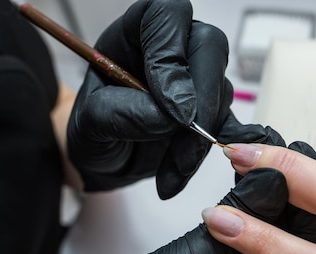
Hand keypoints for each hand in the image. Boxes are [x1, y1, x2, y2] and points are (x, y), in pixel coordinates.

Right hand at [22, 142, 315, 253]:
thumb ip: (243, 216)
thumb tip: (276, 172)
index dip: (305, 200)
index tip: (294, 156)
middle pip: (305, 248)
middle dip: (295, 198)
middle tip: (280, 154)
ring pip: (287, 244)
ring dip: (278, 204)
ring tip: (265, 166)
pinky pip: (266, 249)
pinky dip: (262, 217)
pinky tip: (254, 187)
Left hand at [67, 0, 282, 198]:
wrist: (105, 162)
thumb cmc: (91, 133)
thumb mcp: (88, 125)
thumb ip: (120, 113)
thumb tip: (167, 117)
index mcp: (135, 33)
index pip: (165, 17)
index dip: (172, 56)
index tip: (171, 106)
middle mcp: (172, 48)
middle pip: (209, 47)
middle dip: (201, 98)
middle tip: (184, 135)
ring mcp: (196, 78)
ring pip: (221, 92)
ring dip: (200, 139)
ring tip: (170, 170)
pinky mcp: (211, 110)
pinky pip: (226, 124)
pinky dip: (208, 154)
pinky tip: (181, 173)